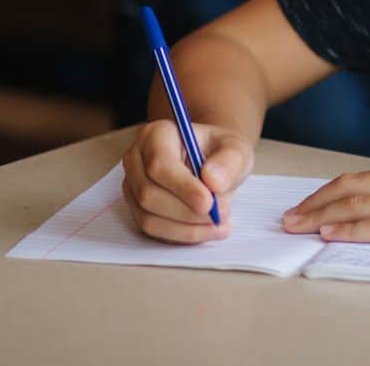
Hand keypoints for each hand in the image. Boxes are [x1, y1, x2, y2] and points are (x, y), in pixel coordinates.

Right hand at [120, 119, 253, 242]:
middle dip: (185, 211)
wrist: (214, 165)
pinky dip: (181, 234)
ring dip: (185, 227)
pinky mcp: (137, 210)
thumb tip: (212, 180)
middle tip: (218, 216)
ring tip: (219, 224)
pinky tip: (207, 230)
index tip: (209, 202)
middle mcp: (137, 160)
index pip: (160, 165)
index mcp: (156, 135)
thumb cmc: (221, 153)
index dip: (183, 187)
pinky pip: (153, 230)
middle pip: (149, 194)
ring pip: (148, 217)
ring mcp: (133, 187)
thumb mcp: (236, 149)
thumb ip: (229, 161)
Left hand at [283, 161, 369, 250]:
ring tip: (295, 224)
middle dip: (317, 200)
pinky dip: (345, 228)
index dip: (337, 188)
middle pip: (352, 185)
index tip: (316, 198)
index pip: (369, 177)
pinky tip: (326, 233)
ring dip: (320, 214)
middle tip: (291, 212)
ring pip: (354, 203)